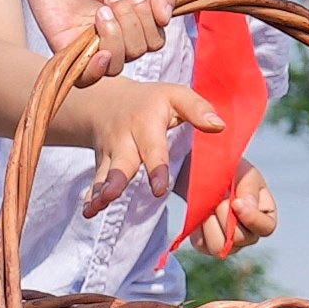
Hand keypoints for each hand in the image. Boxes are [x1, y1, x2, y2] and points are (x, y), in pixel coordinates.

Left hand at [16, 0, 173, 81]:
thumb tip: (167, 18)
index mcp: (137, 25)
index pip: (155, 41)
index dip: (148, 20)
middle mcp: (118, 40)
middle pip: (139, 51)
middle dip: (130, 21)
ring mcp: (94, 49)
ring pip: (117, 64)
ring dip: (114, 35)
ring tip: (100, 11)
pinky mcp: (71, 54)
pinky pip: (89, 79)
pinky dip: (97, 69)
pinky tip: (99, 51)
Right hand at [69, 80, 220, 211]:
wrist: (109, 101)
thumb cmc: (152, 102)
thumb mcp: (175, 95)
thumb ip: (197, 109)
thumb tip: (220, 126)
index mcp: (145, 124)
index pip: (153, 148)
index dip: (156, 168)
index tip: (159, 189)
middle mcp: (125, 140)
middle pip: (121, 163)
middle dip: (116, 180)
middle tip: (112, 195)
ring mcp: (111, 154)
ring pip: (104, 174)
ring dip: (99, 192)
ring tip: (95, 207)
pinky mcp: (102, 165)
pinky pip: (95, 182)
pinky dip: (90, 197)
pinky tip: (89, 212)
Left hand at [197, 161, 280, 257]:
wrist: (208, 174)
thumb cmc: (233, 173)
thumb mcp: (245, 175)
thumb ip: (249, 191)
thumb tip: (246, 209)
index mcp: (265, 217)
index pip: (266, 228)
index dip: (251, 218)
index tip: (235, 201)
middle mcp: (250, 235)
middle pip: (240, 238)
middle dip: (225, 215)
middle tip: (218, 198)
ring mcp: (230, 243)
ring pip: (219, 247)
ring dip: (210, 223)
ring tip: (208, 206)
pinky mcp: (209, 246)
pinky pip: (202, 245)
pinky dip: (198, 228)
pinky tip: (200, 214)